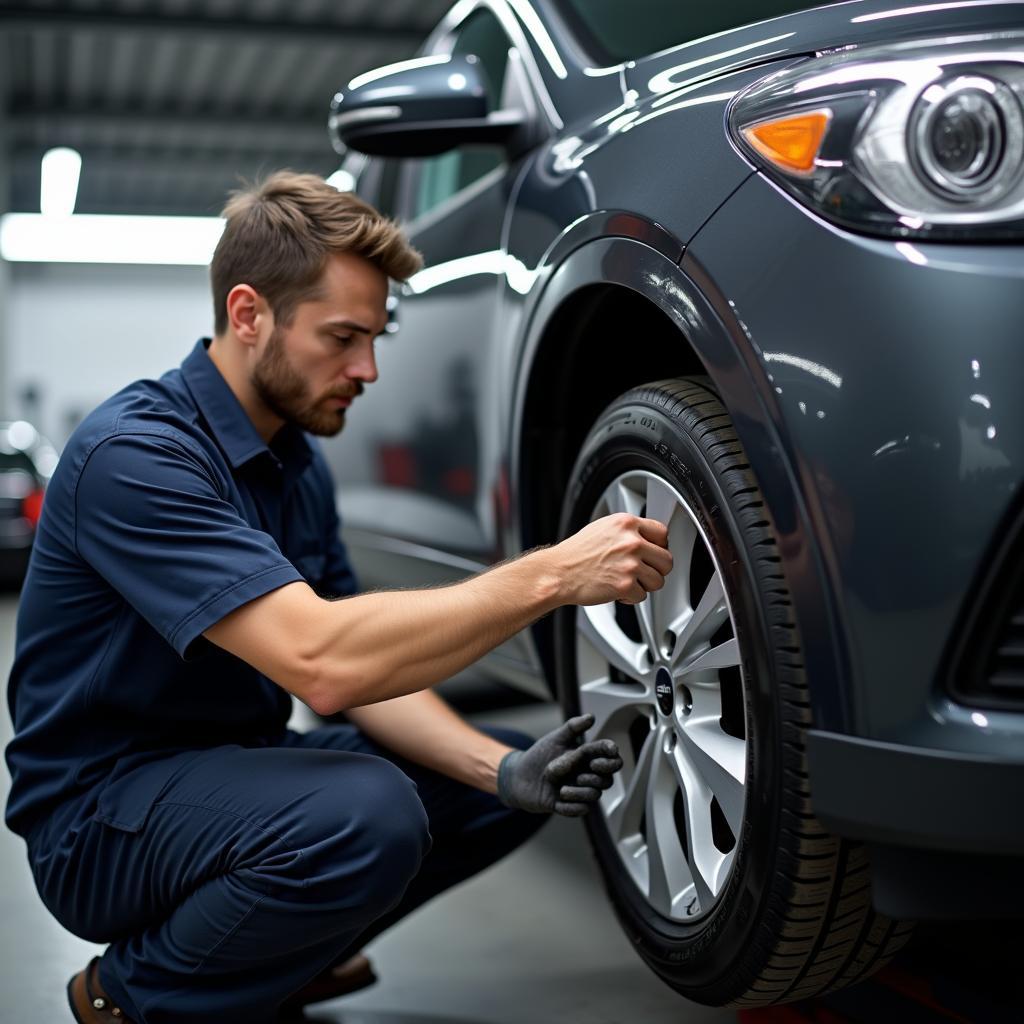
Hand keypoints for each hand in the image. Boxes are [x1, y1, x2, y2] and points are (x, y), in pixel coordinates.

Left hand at [496, 713, 622, 816]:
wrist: (518, 776)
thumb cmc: (539, 756)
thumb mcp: (555, 738)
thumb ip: (573, 727)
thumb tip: (591, 717)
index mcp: (586, 759)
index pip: (610, 759)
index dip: (611, 757)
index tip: (608, 751)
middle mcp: (585, 775)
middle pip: (607, 780)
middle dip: (596, 777)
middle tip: (579, 774)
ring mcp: (578, 791)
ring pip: (594, 795)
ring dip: (580, 792)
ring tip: (562, 788)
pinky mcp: (568, 805)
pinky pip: (580, 810)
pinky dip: (572, 806)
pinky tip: (559, 799)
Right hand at [553, 513, 672, 605]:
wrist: (559, 572)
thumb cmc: (576, 553)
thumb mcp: (603, 528)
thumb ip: (628, 532)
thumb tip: (649, 540)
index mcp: (626, 523)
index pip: (662, 532)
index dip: (660, 545)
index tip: (654, 552)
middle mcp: (631, 541)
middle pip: (666, 559)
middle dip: (657, 569)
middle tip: (644, 572)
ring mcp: (630, 564)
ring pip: (658, 580)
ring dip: (645, 585)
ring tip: (628, 581)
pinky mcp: (625, 585)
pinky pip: (642, 596)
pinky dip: (630, 597)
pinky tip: (617, 590)